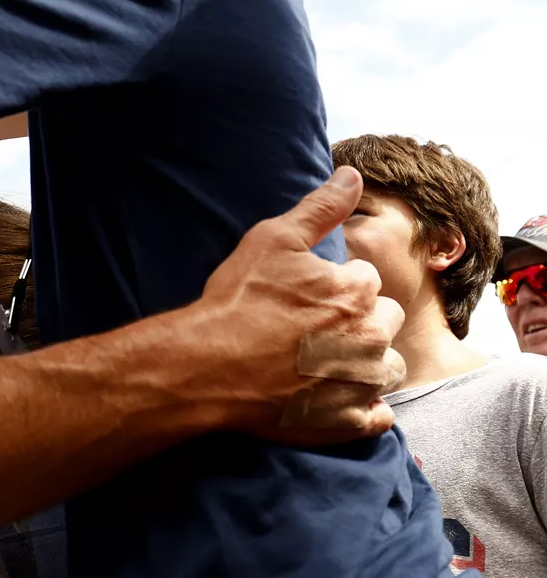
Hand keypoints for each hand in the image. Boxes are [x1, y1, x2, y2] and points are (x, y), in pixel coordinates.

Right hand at [191, 166, 405, 438]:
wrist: (208, 365)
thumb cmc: (238, 300)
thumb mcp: (273, 239)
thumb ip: (320, 207)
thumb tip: (354, 175)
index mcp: (357, 290)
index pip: (366, 279)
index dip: (335, 284)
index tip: (306, 293)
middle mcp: (371, 337)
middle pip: (384, 322)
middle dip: (358, 321)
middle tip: (312, 327)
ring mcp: (362, 383)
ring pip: (388, 368)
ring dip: (365, 363)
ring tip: (323, 361)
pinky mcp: (349, 422)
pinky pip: (379, 415)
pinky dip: (363, 407)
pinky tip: (332, 394)